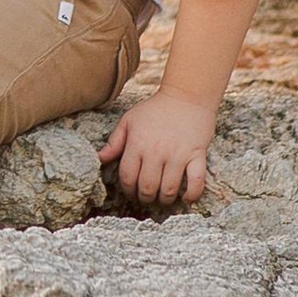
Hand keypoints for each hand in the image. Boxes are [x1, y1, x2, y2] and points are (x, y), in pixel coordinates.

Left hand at [100, 89, 216, 206]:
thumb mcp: (129, 121)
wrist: (187, 96)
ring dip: (165, 200)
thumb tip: (100, 159)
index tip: (131, 192)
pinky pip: (196, 182)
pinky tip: (186, 198)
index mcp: (137, 144)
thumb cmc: (155, 109)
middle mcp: (156, 152)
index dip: (128, 190)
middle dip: (145, 198)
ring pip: (169, 189)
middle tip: (147, 198)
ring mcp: (178, 155)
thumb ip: (114, 142)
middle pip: (148, 187)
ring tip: (163, 199)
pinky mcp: (197, 155)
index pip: (128, 177)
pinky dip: (192, 195)